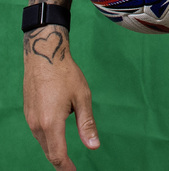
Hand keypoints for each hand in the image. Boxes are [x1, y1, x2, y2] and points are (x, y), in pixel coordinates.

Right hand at [24, 26, 99, 169]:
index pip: (58, 155)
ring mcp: (30, 118)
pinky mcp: (28, 112)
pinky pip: (38, 132)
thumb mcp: (82, 97)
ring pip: (42, 142)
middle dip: (60, 162)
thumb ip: (87, 124)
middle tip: (71, 169)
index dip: (66, 168)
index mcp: (51, 123)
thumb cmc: (66, 74)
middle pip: (49, 151)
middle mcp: (37, 124)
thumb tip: (94, 146)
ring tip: (65, 156)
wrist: (44, 55)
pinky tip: (55, 134)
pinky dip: (47, 138)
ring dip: (54, 149)